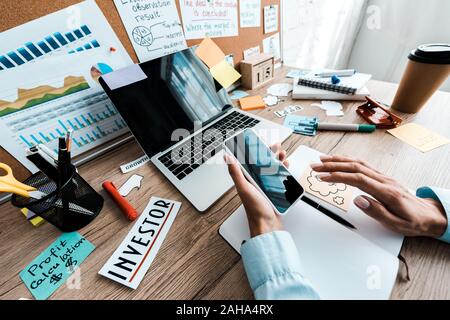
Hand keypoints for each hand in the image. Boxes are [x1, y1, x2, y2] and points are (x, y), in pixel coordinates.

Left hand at [224, 144, 288, 237]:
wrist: (268, 226)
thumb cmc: (255, 210)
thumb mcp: (244, 188)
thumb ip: (236, 173)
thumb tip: (227, 158)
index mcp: (247, 180)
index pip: (250, 161)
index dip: (255, 151)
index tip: (259, 142)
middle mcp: (256, 183)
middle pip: (263, 164)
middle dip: (270, 154)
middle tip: (276, 146)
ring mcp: (266, 187)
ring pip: (273, 170)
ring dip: (278, 161)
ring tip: (283, 155)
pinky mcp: (275, 192)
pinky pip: (280, 179)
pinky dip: (284, 172)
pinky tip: (287, 169)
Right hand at [311, 155, 447, 237]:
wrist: (427, 215)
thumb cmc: (412, 221)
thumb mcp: (396, 224)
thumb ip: (376, 212)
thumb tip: (358, 200)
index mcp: (386, 192)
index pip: (358, 179)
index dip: (338, 176)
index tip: (323, 177)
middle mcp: (384, 181)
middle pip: (355, 167)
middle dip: (332, 165)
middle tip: (316, 166)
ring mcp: (383, 177)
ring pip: (358, 163)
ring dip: (339, 160)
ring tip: (322, 160)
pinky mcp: (381, 177)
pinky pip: (363, 165)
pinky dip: (348, 160)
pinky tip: (339, 160)